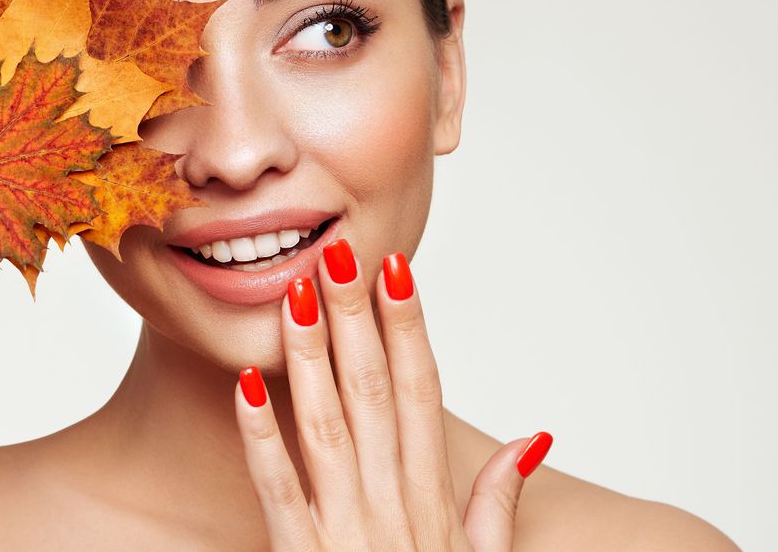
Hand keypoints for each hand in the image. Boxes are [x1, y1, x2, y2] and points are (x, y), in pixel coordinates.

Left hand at [234, 237, 552, 549]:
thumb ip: (497, 502)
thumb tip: (529, 440)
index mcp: (432, 500)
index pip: (421, 393)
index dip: (409, 329)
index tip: (395, 272)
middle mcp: (393, 505)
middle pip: (374, 394)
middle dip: (357, 320)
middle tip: (339, 253)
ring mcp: (348, 531)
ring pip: (327, 426)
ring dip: (312, 356)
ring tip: (296, 294)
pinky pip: (279, 489)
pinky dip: (263, 436)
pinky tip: (248, 384)